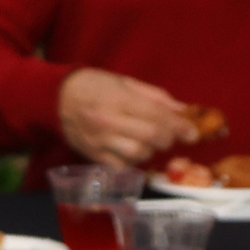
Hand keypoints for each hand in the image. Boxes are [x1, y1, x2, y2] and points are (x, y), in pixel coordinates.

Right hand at [57, 68, 201, 168]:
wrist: (57, 97)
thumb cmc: (94, 85)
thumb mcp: (126, 82)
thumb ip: (156, 98)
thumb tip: (183, 111)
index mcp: (119, 98)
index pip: (157, 115)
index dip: (180, 126)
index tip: (192, 133)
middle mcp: (109, 121)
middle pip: (151, 137)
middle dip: (168, 138)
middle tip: (170, 136)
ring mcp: (100, 140)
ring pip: (138, 154)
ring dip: (151, 150)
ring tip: (148, 141)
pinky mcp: (93, 155)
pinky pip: (121, 167)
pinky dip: (133, 162)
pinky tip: (134, 152)